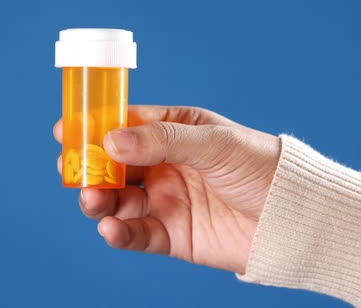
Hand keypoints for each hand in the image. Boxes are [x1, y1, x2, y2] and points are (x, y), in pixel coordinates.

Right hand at [53, 106, 279, 273]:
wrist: (294, 218)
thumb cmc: (260, 166)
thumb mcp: (214, 142)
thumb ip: (162, 139)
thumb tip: (110, 139)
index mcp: (175, 131)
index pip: (127, 126)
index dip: (95, 127)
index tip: (66, 130)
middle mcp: (165, 165)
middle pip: (115, 165)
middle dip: (90, 168)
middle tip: (73, 171)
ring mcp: (167, 200)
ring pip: (119, 200)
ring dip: (99, 200)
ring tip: (92, 200)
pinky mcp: (172, 235)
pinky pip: (137, 233)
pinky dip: (119, 233)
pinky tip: (111, 229)